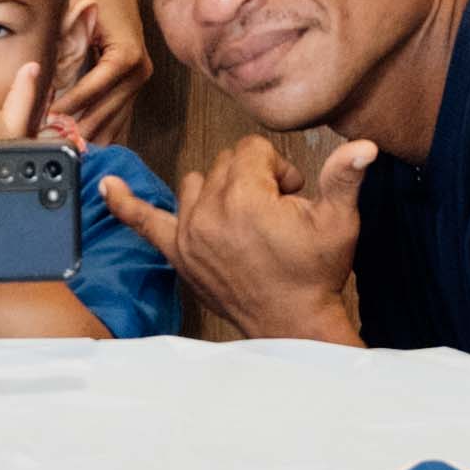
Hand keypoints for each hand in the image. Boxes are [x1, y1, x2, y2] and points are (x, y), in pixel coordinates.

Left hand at [40, 0, 142, 150]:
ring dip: (90, 135)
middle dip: (78, 128)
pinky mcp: (136, 85)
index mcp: (126, 54)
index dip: (69, 106)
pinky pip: (121, 116)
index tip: (47, 120)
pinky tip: (87, 145)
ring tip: (64, 149)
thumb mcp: (74, 13)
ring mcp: (141, 80)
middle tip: (51, 143)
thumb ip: (58, 42)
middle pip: (106, 111)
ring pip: (115, 120)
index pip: (93, 89)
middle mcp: (139, 71)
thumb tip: (35, 71)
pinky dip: (103, 130)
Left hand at [103, 132, 372, 343]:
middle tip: (278, 212)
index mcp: (245, 196)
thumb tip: (364, 145)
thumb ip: (344, 178)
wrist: (292, 324)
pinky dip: (125, 203)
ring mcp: (188, 233)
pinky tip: (106, 186)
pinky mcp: (178, 254)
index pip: (252, 150)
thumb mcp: (338, 224)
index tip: (293, 193)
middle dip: (254, 178)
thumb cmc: (315, 273)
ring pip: (196, 182)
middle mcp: (209, 211)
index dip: (278, 168)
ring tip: (245, 215)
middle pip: (226, 164)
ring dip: (218, 189)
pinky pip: (144, 222)